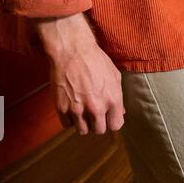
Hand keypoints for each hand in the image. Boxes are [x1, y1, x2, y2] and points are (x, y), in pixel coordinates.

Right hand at [36, 14, 124, 134]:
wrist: (72, 52)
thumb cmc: (95, 60)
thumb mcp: (114, 76)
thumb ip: (118, 96)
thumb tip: (121, 111)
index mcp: (113, 99)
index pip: (115, 125)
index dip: (111, 122)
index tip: (108, 118)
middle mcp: (97, 108)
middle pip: (99, 130)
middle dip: (97, 124)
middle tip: (94, 114)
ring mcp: (78, 109)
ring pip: (83, 131)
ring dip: (83, 123)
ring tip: (82, 111)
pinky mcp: (62, 108)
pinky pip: (67, 125)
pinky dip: (69, 119)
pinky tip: (71, 108)